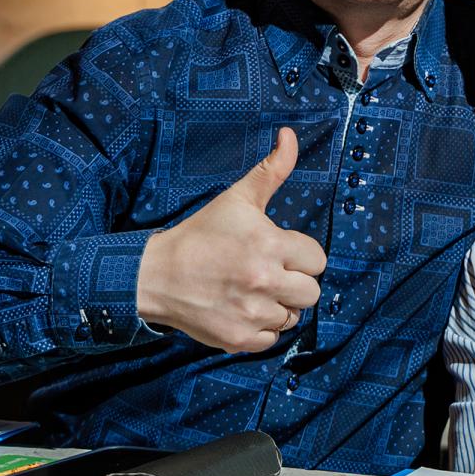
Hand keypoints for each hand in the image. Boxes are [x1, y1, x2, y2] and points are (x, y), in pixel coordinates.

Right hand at [137, 127, 326, 353]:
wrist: (158, 274)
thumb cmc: (201, 234)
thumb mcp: (237, 198)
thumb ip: (272, 170)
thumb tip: (290, 136)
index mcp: (270, 246)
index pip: (317, 260)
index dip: (299, 254)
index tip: (277, 250)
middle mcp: (265, 282)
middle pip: (311, 292)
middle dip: (293, 281)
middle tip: (267, 272)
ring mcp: (253, 314)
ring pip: (293, 316)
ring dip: (278, 305)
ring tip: (252, 290)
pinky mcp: (240, 339)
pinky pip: (272, 338)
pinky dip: (261, 327)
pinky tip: (243, 308)